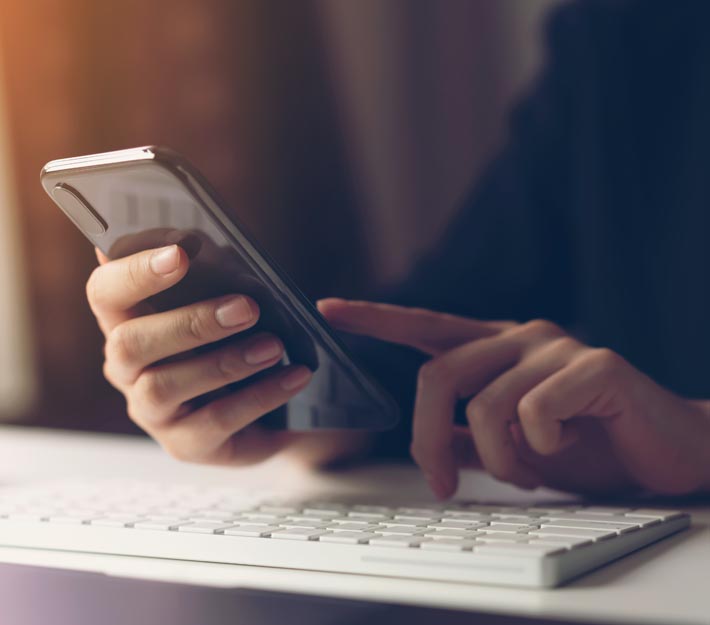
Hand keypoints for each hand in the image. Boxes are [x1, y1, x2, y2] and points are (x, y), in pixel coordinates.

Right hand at [87, 245, 363, 466]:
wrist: (275, 403)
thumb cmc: (241, 337)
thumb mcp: (232, 303)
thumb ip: (220, 276)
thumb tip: (218, 247)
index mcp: (128, 320)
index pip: (105, 292)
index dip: (134, 272)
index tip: (180, 254)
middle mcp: (127, 368)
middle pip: (130, 343)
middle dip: (190, 322)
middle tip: (247, 307)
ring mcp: (152, 411)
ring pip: (165, 385)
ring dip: (225, 361)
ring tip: (274, 345)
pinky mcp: (185, 444)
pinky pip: (215, 421)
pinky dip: (260, 395)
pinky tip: (294, 375)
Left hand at [319, 298, 709, 497]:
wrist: (664, 452)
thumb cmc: (587, 444)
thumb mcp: (514, 445)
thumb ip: (472, 436)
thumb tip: (433, 443)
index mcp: (495, 349)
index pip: (425, 326)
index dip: (375, 318)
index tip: (327, 309)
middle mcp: (519, 336)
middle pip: (438, 376)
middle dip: (429, 438)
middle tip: (441, 481)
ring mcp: (555, 347)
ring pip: (485, 404)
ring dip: (500, 459)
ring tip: (531, 470)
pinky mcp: (593, 364)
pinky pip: (535, 412)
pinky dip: (542, 449)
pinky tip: (570, 447)